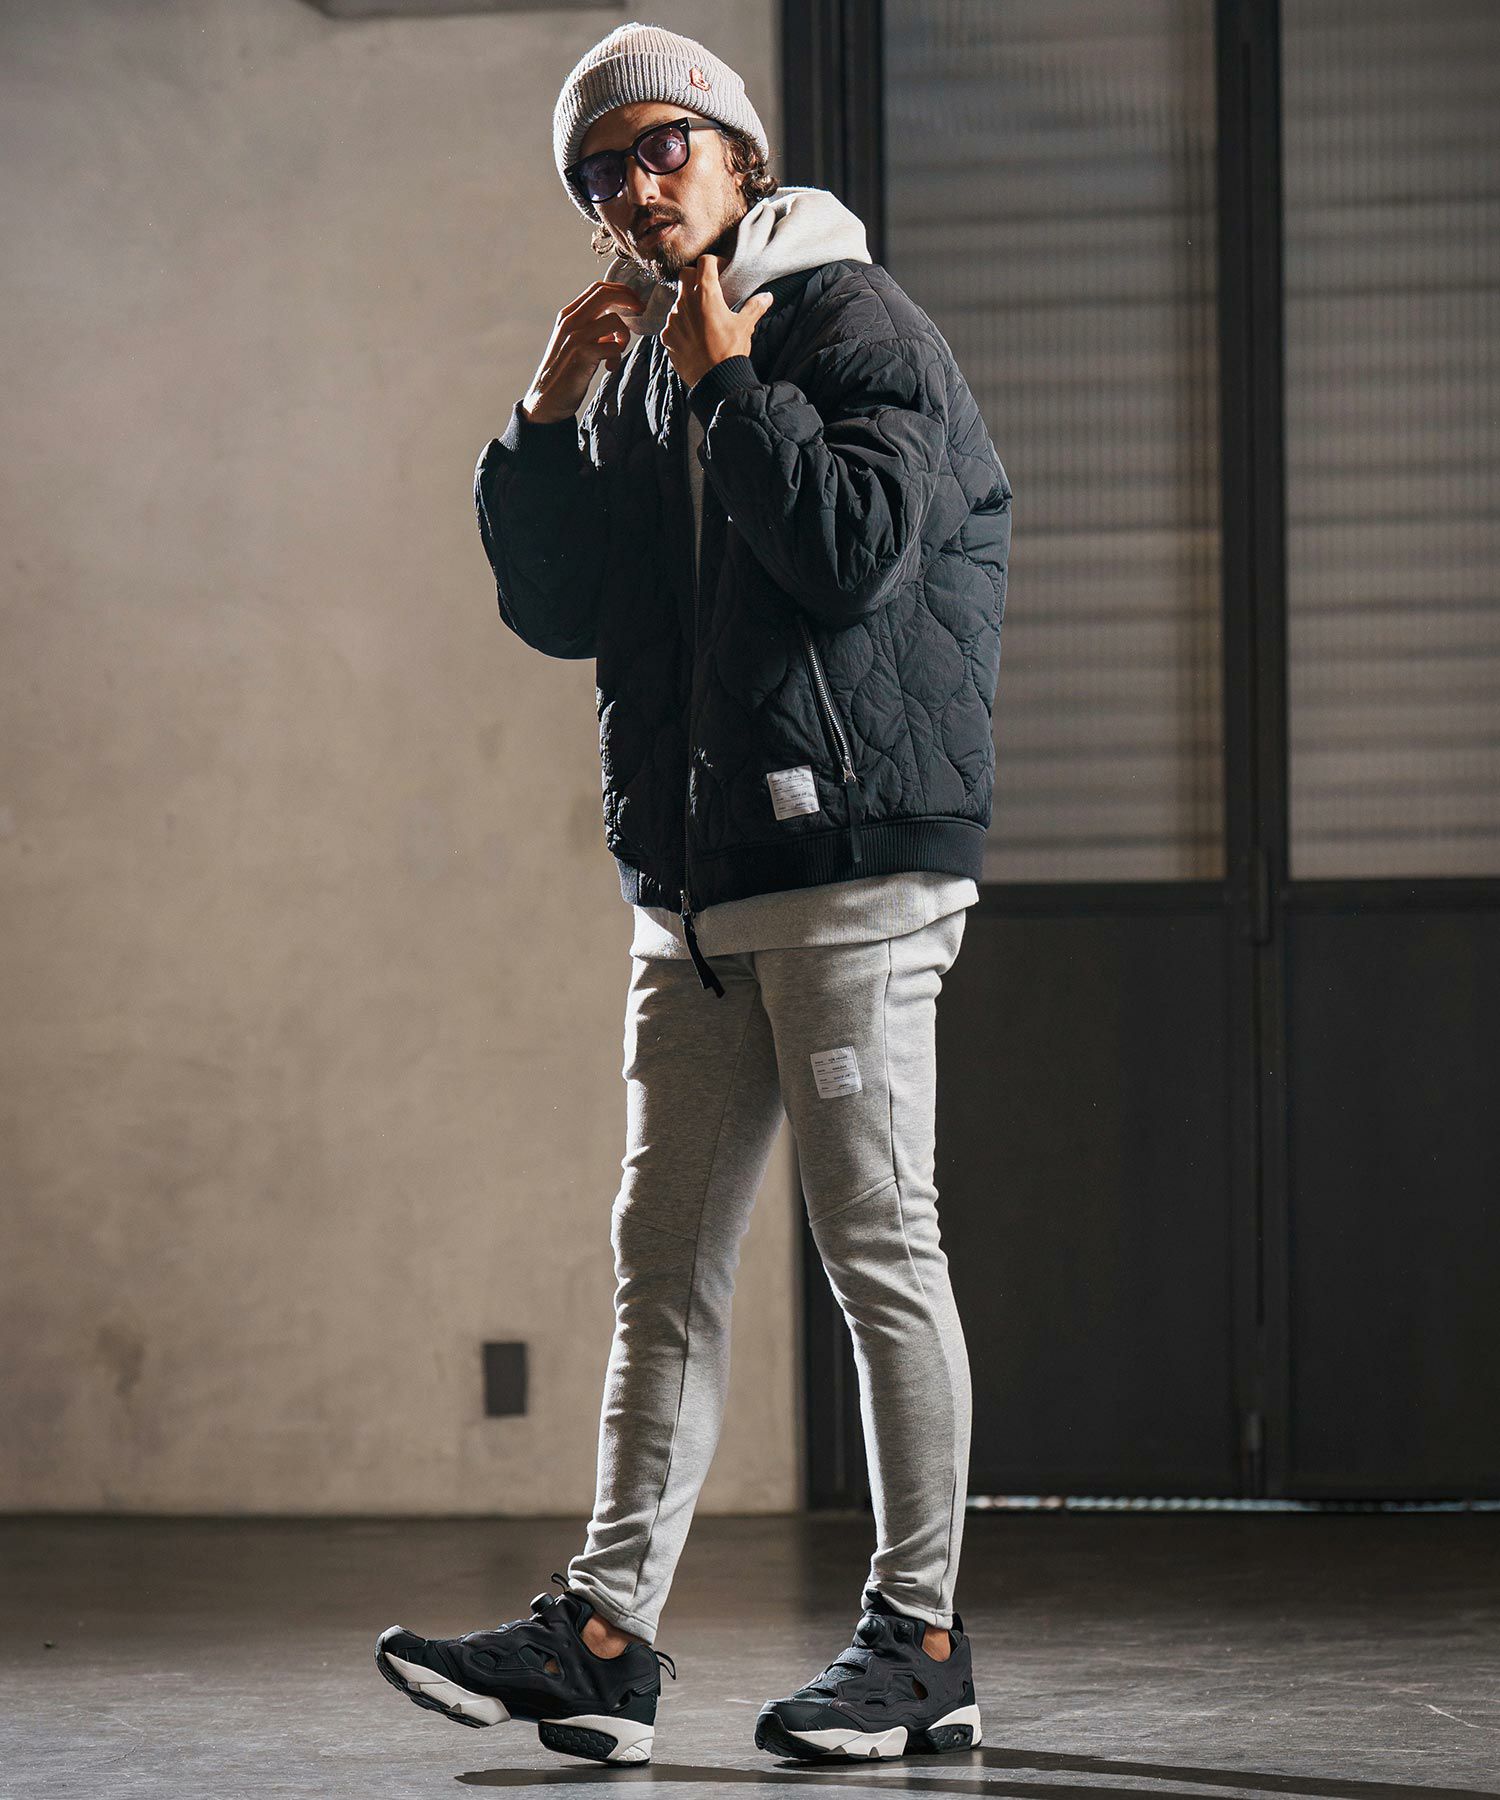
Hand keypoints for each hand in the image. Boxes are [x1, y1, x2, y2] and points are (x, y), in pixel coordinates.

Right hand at [521, 280, 644, 423]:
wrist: (548, 398)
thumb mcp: (577, 341)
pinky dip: (617, 357)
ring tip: (617, 352)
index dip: (621, 290)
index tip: (635, 302)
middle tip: (640, 312)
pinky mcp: (582, 354)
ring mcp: (575, 336)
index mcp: (568, 314)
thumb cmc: (567, 370)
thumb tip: (618, 318)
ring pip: (614, 320)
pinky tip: (609, 367)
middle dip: (629, 300)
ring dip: (624, 336)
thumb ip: (594, 327)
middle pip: (605, 294)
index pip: (598, 288)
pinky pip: (614, 346)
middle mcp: (570, 321)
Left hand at [659, 253, 773, 392]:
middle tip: (708, 290)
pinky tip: (693, 336)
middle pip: (685, 275)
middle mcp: (685, 302)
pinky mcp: (667, 336)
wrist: (715, 381)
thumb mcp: (745, 326)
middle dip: (696, 277)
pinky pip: (672, 323)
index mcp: (705, 294)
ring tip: (702, 318)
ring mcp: (673, 319)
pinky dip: (681, 325)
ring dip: (688, 304)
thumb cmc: (730, 351)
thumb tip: (767, 297)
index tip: (721, 271)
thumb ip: (754, 307)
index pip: (705, 262)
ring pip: (678, 301)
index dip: (714, 262)